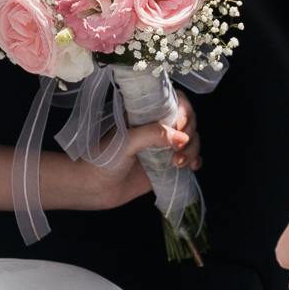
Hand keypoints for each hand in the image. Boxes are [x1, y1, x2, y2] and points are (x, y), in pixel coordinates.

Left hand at [41, 97, 200, 213]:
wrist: (93, 189)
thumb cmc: (102, 159)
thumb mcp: (125, 141)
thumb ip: (151, 134)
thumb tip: (181, 137)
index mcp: (145, 113)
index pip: (174, 101)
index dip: (184, 110)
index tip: (180, 125)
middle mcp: (157, 127)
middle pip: (188, 120)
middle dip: (190, 132)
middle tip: (179, 148)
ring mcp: (163, 147)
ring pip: (191, 139)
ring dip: (193, 149)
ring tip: (179, 164)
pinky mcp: (167, 166)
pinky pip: (189, 158)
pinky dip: (195, 160)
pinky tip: (192, 167)